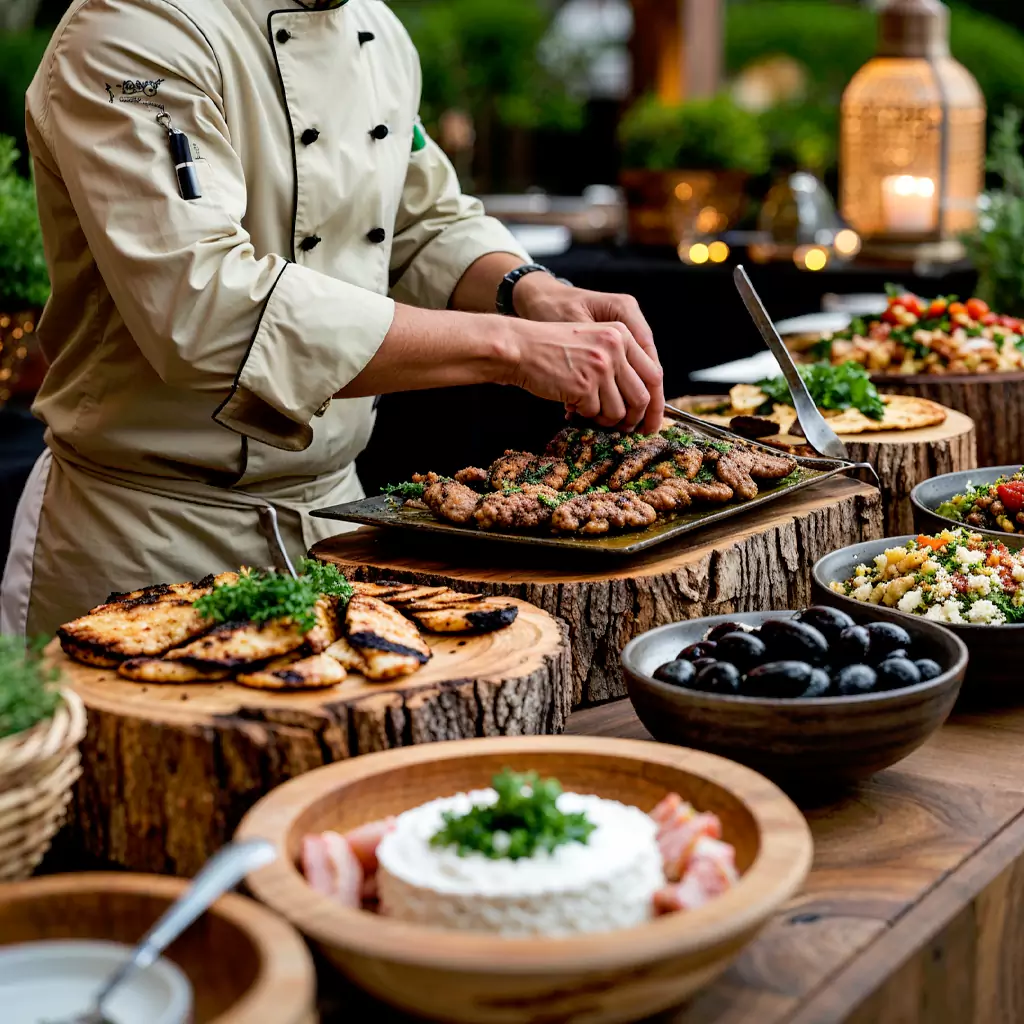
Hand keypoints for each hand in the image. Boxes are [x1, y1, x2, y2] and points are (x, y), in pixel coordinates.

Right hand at [511, 274, 663, 431]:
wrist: (520, 348)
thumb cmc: (552, 348)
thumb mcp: (592, 340)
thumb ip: (618, 360)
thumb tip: (641, 399)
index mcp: (621, 334)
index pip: (654, 374)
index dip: (657, 404)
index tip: (652, 421)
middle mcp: (615, 348)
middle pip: (643, 396)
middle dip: (636, 419)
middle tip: (627, 429)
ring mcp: (600, 366)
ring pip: (620, 410)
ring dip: (607, 419)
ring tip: (591, 412)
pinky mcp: (584, 385)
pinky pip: (596, 414)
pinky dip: (586, 415)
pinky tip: (573, 406)